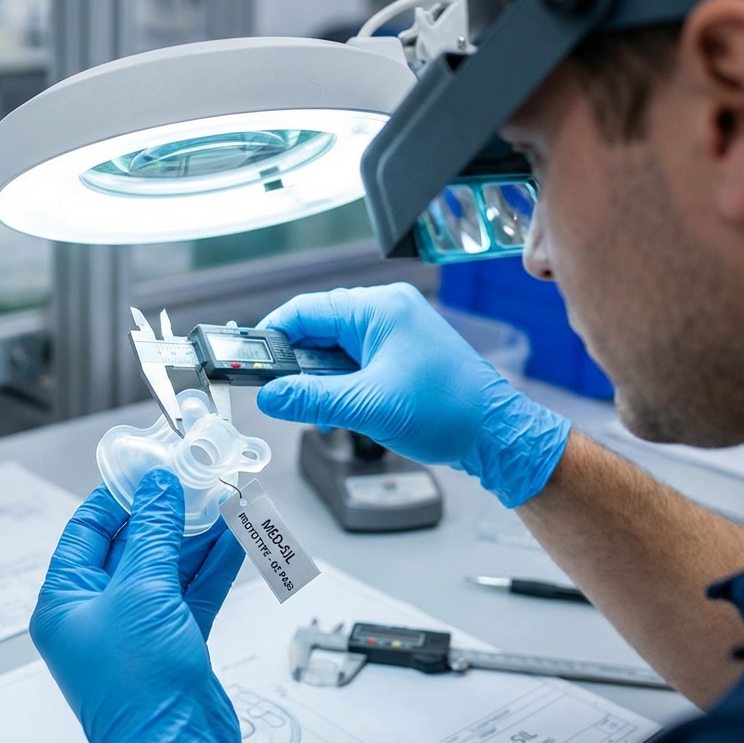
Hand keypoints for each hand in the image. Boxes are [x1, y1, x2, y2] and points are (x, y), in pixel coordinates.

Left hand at [32, 469, 245, 742]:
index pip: (87, 530)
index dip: (119, 495)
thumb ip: (153, 535)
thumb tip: (157, 492)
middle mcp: (98, 614)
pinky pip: (192, 592)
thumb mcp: (142, 593)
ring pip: (169, 567)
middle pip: (133, 545)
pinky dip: (214, 565)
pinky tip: (234, 538)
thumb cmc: (138, 693)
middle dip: (168, 513)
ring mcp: (138, 629)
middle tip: (195, 480)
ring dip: (198, 536)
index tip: (148, 469)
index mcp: (67, 602)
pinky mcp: (174, 643)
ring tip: (223, 500)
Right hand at [257, 283, 570, 507]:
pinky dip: (340, 381)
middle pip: (317, 327)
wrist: (496, 434)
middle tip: (275, 392)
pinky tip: (338, 406)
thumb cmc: (448, 412)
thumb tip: (270, 396)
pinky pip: (356, 359)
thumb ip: (310, 399)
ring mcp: (397, 330)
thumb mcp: (366, 406)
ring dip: (319, 377)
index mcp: (379, 308)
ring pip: (335, 347)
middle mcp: (387, 310)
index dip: (271, 336)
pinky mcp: (402, 352)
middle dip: (296, 362)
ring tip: (314, 406)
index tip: (247, 360)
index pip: (304, 310)